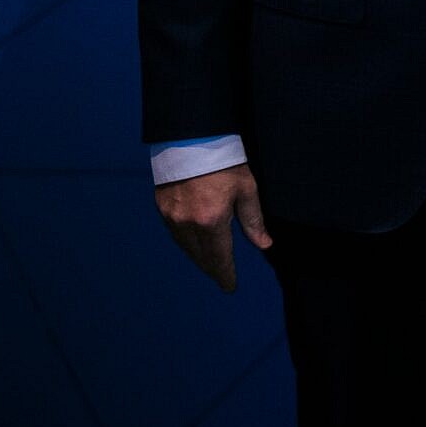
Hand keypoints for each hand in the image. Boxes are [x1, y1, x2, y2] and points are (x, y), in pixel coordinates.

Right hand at [154, 163, 270, 292]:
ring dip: (198, 258)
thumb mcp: (247, 189)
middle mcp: (187, 224)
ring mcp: (171, 217)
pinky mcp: (161, 207)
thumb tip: (264, 245)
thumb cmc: (225, 163)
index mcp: (211, 221)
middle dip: (212, 269)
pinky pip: (175, 234)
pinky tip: (195, 244)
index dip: (225, 274)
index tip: (230, 287)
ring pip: (185, 247)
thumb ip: (253, 220)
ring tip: (211, 264)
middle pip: (200, 256)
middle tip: (222, 277)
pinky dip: (186, 243)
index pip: (219, 257)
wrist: (191, 139)